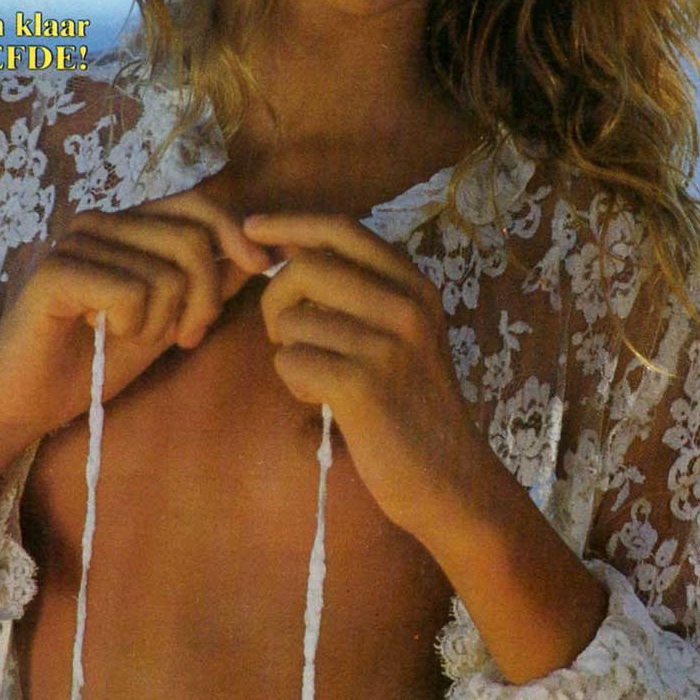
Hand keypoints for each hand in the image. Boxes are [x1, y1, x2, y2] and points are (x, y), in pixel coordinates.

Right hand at [0, 186, 271, 446]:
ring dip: (164, 320)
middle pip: (192, 238)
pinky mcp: (55, 272)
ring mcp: (76, 242)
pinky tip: (105, 334)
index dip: (239, 233)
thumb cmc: (95, 360)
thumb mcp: (170, 319)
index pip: (198, 205)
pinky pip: (131, 292)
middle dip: (205, 297)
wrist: (24, 403)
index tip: (266, 268)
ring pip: (167, 272)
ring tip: (134, 337)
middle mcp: (101, 221)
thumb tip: (270, 251)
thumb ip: (211, 283)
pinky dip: (131, 324)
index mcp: (127, 225)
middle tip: (186, 337)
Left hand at [244, 212, 469, 540]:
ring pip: (293, 319)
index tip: (251, 228)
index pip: (341, 230)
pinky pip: (290, 360)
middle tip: (284, 335)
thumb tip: (290, 250)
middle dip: (276, 298)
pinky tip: (321, 400)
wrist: (448, 476)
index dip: (290, 223)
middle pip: (306, 267)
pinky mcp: (363, 384)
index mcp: (415, 285)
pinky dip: (293, 381)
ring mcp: (387, 344)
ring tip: (319, 378)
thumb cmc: (409, 403)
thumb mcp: (402, 333)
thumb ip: (359, 290)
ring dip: (289, 350)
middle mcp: (406, 306)